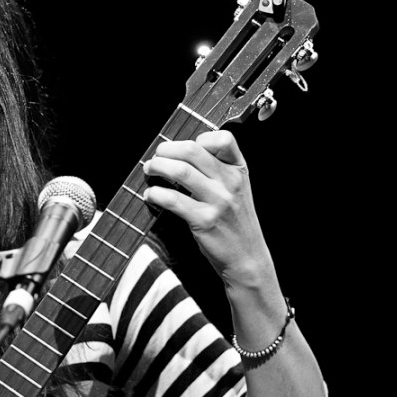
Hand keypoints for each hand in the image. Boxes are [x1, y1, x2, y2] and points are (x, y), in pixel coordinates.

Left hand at [142, 130, 272, 289]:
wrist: (247, 258)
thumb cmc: (236, 223)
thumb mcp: (237, 190)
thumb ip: (218, 169)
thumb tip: (181, 153)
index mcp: (239, 171)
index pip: (223, 139)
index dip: (199, 138)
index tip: (184, 148)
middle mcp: (230, 182)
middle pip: (193, 150)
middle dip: (166, 150)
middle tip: (156, 157)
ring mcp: (218, 201)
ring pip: (180, 171)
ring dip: (157, 167)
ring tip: (149, 170)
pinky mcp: (203, 220)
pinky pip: (172, 199)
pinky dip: (155, 193)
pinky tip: (151, 195)